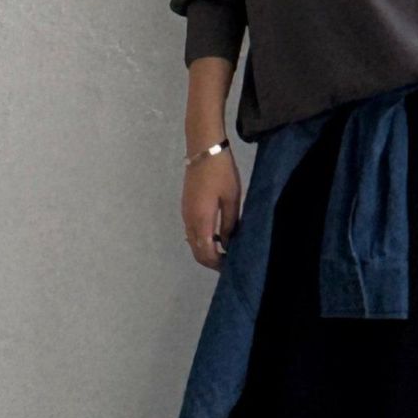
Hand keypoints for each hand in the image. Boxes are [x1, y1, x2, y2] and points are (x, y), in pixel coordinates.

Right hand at [181, 150, 240, 270]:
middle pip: (196, 251)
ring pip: (193, 243)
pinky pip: (192, 232)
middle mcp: (189, 221)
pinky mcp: (186, 208)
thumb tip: (227, 243)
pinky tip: (216, 237)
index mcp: (201, 220)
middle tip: (228, 262)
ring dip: (206, 251)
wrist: (203, 150)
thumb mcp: (232, 199)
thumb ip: (229, 224)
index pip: (206, 252)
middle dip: (211, 261)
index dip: (217, 263)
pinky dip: (202, 241)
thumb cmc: (221, 173)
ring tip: (225, 251)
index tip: (231, 266)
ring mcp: (185, 214)